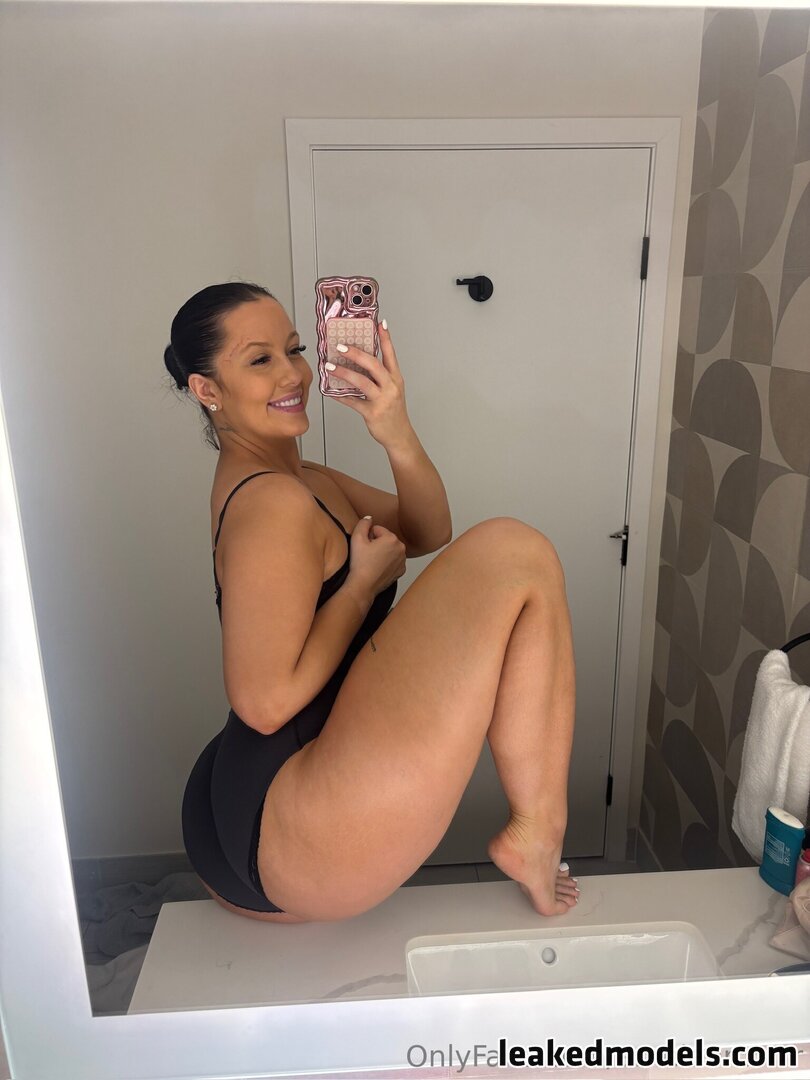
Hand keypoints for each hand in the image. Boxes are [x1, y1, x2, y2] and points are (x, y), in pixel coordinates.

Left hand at [325, 321, 412, 448]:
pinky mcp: (373, 413)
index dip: (386, 338)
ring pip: (362, 382)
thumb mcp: (392, 390)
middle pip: (373, 365)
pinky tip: (330, 391)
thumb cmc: (393, 412)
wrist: (399, 435)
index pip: (391, 354)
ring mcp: (382, 400)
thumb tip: (358, 363)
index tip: (380, 324)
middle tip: (340, 346)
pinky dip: (340, 396)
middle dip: (356, 353)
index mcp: (395, 378)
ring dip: (344, 373)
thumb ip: (379, 376)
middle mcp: (391, 387)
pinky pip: (353, 402)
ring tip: (330, 366)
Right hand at [346, 516, 406, 597]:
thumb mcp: (356, 538)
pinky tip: (377, 568)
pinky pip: (393, 561)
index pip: (377, 530)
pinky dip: (387, 563)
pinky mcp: (401, 571)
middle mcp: (401, 548)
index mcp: (392, 538)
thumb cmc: (360, 563)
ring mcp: (402, 560)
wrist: (364, 585)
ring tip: (372, 561)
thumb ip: (363, 523)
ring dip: (382, 553)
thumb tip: (369, 518)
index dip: (368, 537)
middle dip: (376, 544)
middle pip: (385, 539)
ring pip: (390, 550)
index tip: (364, 546)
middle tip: (367, 554)